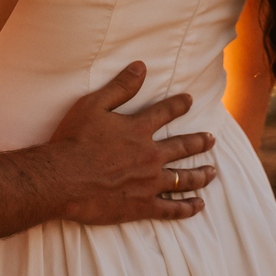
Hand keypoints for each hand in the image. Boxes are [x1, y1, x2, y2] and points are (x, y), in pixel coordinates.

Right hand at [49, 61, 215, 224]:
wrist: (63, 178)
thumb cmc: (73, 140)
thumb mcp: (93, 105)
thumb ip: (120, 87)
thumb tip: (141, 67)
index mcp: (138, 130)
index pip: (165, 113)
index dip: (179, 105)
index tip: (190, 101)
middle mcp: (150, 156)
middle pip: (182, 147)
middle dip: (200, 142)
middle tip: (212, 140)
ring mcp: (149, 183)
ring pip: (183, 179)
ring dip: (200, 174)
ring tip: (212, 172)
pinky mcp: (142, 206)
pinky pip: (172, 209)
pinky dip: (187, 208)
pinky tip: (198, 205)